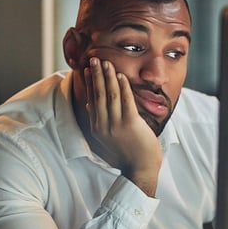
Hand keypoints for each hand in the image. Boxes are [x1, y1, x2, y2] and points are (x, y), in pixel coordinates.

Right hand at [84, 58, 161, 195]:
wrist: (140, 169)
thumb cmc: (126, 154)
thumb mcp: (106, 139)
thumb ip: (98, 122)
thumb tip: (90, 105)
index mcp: (96, 128)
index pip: (91, 100)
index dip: (88, 83)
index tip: (86, 70)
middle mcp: (103, 126)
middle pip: (98, 95)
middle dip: (96, 75)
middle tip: (94, 59)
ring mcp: (116, 125)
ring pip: (110, 96)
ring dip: (108, 77)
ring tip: (106, 63)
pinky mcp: (130, 124)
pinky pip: (125, 101)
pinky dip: (123, 87)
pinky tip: (120, 76)